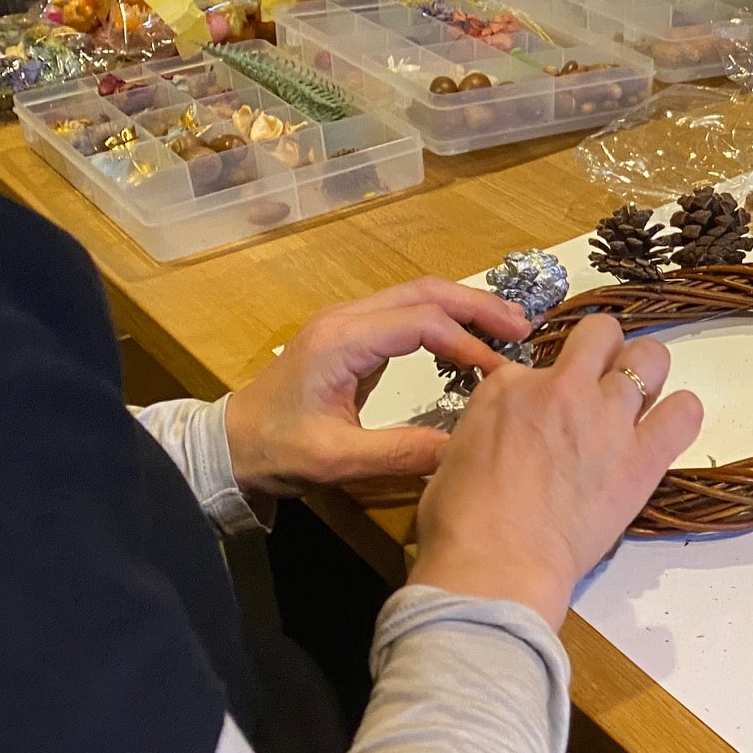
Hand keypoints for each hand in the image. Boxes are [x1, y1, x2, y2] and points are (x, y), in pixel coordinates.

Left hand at [224, 279, 534, 497]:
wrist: (229, 445)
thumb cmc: (275, 450)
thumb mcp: (336, 460)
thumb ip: (400, 453)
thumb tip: (462, 451)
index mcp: (342, 341)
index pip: (422, 323)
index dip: (468, 344)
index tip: (501, 374)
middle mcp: (347, 318)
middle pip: (426, 292)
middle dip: (478, 306)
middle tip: (524, 328)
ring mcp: (349, 321)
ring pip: (419, 295)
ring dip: (466, 307)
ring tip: (509, 327)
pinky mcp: (353, 334)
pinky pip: (409, 311)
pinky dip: (447, 318)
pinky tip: (472, 340)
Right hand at [409, 313, 702, 630]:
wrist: (495, 564)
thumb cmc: (461, 522)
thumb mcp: (456, 451)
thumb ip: (492, 425)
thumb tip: (512, 433)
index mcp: (508, 385)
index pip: (535, 365)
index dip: (542, 389)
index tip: (541, 417)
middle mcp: (563, 388)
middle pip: (602, 334)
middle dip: (604, 351)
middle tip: (600, 384)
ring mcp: (607, 417)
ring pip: (651, 358)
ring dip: (646, 374)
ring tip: (637, 403)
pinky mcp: (643, 456)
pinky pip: (685, 412)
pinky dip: (680, 415)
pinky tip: (665, 430)